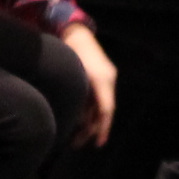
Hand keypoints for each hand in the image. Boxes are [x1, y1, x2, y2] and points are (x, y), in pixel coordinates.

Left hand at [60, 24, 118, 147]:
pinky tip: (77, 122)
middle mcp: (108, 80)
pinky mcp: (100, 78)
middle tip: (78, 144)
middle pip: (104, 111)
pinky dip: (88, 112)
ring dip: (89, 122)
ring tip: (74, 137)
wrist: (75, 33)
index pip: (106, 110)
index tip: (99, 143)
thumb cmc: (70, 52)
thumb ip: (75, 96)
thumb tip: (74, 119)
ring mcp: (105, 78)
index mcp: (103, 80)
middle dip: (92, 129)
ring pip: (99, 106)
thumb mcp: (72, 75)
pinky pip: (97, 99)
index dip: (102, 128)